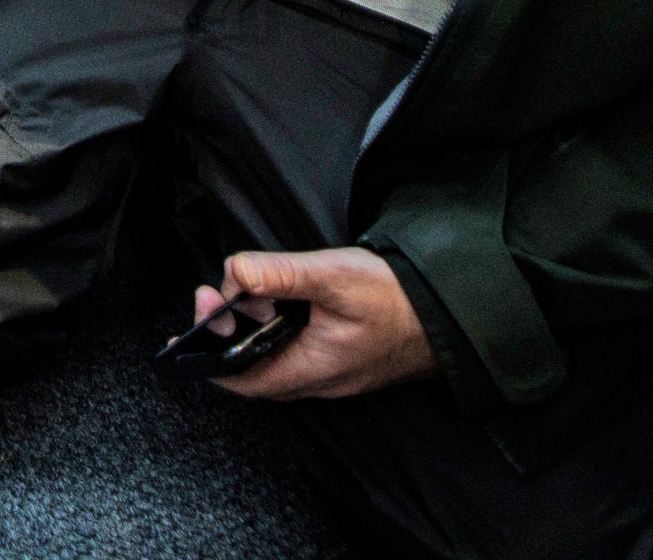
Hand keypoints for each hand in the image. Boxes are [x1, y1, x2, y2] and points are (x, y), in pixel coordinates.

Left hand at [194, 249, 435, 402]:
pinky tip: (274, 301)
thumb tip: (233, 272)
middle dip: (224, 332)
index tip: (199, 314)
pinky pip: (292, 350)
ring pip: (271, 357)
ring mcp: (328, 372)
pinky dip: (273, 328)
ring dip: (249, 328)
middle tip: (214, 293)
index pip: (239, 378)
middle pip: (250, 367)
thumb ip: (281, 275)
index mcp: (308, 370)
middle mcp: (315, 380)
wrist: (453, 317)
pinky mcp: (339, 358)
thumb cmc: (397, 300)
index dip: (208, 352)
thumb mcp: (334, 277)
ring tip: (241, 290)